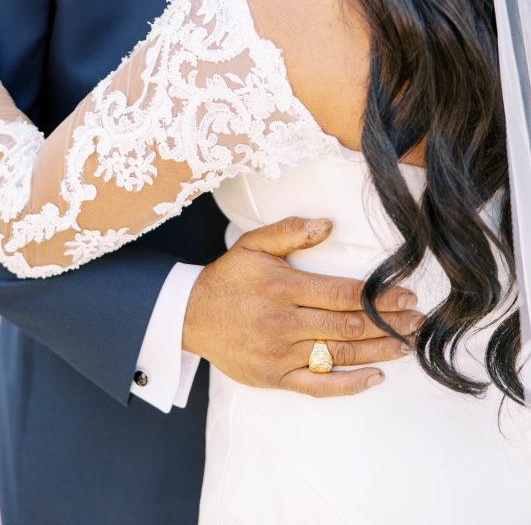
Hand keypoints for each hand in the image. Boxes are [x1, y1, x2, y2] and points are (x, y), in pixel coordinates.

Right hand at [183, 217, 421, 397]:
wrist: (192, 315)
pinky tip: (375, 377)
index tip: (406, 295)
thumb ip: (290, 232)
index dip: (379, 297)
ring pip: (340, 356)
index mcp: (284, 289)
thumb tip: (328, 225)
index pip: (343, 294)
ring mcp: (282, 354)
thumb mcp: (254, 244)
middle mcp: (286, 324)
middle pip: (349, 326)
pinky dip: (349, 385)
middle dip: (389, 323)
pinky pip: (319, 387)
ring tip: (407, 344)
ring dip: (379, 351)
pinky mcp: (276, 378)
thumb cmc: (229, 277)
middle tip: (419, 321)